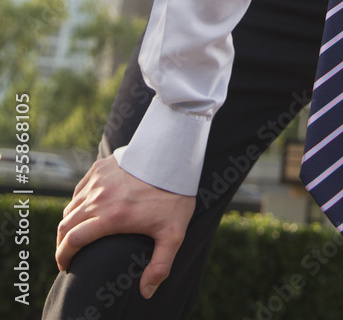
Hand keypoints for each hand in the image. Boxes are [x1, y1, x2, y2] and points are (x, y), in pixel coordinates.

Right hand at [56, 154, 195, 298]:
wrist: (173, 156)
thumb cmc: (174, 196)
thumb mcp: (173, 234)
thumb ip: (160, 266)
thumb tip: (146, 292)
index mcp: (112, 217)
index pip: (73, 240)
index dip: (63, 257)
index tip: (65, 267)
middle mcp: (99, 198)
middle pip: (66, 225)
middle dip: (62, 244)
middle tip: (66, 256)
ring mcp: (97, 181)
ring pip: (71, 207)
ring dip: (68, 224)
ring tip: (75, 235)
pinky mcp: (100, 167)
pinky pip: (79, 189)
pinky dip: (77, 203)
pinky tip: (84, 211)